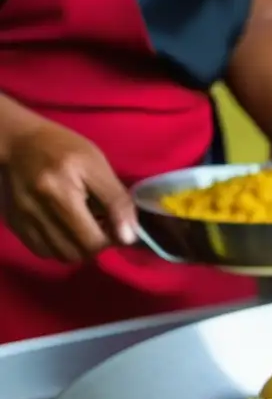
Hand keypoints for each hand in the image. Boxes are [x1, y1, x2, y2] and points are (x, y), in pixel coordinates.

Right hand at [1, 121, 135, 262]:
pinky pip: (44, 252)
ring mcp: (23, 221)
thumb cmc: (63, 149)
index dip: (113, 238)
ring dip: (79, 247)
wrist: (17, 142)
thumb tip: (129, 237)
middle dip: (98, 244)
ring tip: (83, 225)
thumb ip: (117, 201)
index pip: (95, 240)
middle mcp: (37, 211)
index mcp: (60, 193)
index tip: (117, 223)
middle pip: (79, 253)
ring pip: (62, 256)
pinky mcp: (15, 225)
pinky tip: (65, 227)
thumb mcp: (97, 166)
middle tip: (101, 225)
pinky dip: (60, 246)